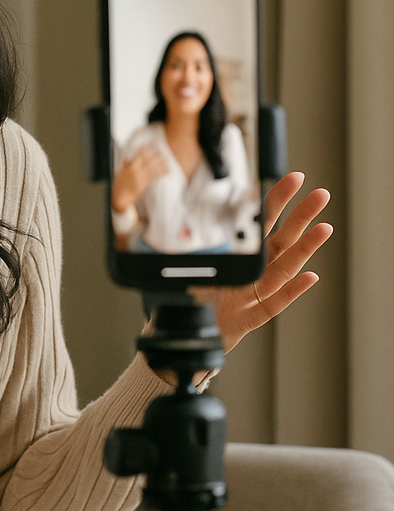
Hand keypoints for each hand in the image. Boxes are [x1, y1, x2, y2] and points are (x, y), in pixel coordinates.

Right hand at [112, 144, 169, 212]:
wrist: (120, 197)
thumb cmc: (118, 185)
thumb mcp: (120, 172)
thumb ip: (125, 165)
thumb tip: (128, 159)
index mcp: (130, 166)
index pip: (140, 154)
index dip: (146, 148)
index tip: (151, 144)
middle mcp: (137, 171)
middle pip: (148, 160)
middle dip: (155, 155)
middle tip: (161, 151)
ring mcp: (141, 177)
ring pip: (153, 168)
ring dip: (160, 163)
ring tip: (166, 159)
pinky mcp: (145, 184)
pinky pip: (155, 177)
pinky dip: (161, 172)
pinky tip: (167, 170)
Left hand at [199, 172, 331, 352]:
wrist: (188, 332)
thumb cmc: (198, 296)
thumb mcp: (196, 261)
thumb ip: (203, 239)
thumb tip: (193, 203)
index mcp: (244, 256)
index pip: (262, 223)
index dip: (277, 201)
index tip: (294, 178)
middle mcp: (255, 273)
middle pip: (281, 242)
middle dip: (301, 218)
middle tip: (321, 195)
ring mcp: (253, 295)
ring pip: (282, 270)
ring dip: (303, 249)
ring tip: (323, 229)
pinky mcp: (247, 318)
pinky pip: (271, 305)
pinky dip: (291, 292)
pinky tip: (310, 277)